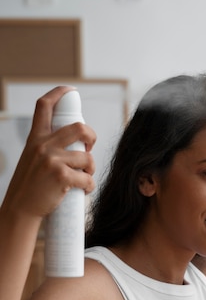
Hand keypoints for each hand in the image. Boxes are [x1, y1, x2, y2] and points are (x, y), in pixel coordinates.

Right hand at [2, 86, 95, 219]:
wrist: (20, 209)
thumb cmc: (29, 186)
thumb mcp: (32, 158)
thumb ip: (47, 147)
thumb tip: (74, 143)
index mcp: (35, 138)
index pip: (44, 106)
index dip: (59, 93)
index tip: (70, 90)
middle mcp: (43, 145)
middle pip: (79, 128)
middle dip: (91, 136)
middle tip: (90, 148)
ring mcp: (52, 160)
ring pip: (87, 157)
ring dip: (91, 169)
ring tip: (84, 177)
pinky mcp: (61, 177)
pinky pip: (87, 178)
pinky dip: (89, 186)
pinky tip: (84, 190)